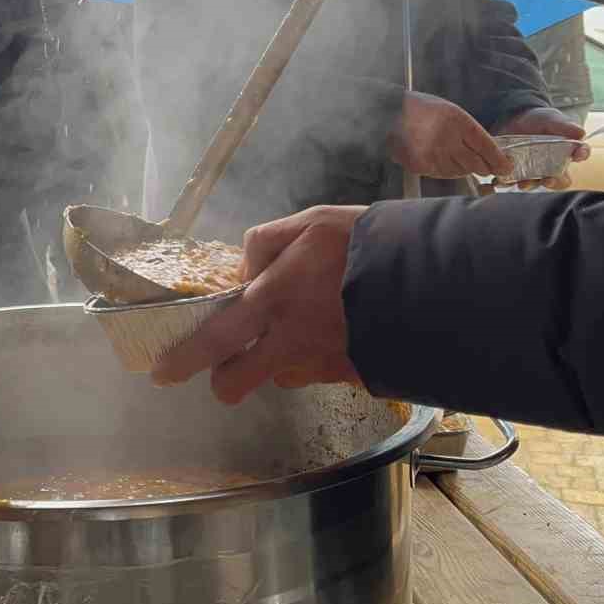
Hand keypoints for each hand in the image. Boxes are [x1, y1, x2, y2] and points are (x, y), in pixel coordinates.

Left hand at [152, 207, 363, 402]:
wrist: (438, 281)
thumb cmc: (371, 243)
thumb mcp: (313, 222)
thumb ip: (267, 243)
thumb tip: (244, 270)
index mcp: (274, 298)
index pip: (214, 338)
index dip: (185, 359)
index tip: (165, 372)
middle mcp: (291, 341)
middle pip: (237, 381)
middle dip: (224, 381)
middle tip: (223, 374)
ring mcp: (322, 365)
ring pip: (281, 377)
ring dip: (281, 361)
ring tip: (308, 329)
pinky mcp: (352, 378)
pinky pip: (321, 373)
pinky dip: (323, 358)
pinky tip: (344, 331)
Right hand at [387, 91, 511, 178]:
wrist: (392, 112)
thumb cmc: (424, 110)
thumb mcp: (452, 113)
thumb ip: (469, 133)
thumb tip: (489, 152)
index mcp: (459, 122)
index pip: (486, 147)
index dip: (499, 160)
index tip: (507, 167)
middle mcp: (448, 140)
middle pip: (475, 164)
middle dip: (485, 168)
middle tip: (489, 168)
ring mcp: (434, 154)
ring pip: (459, 172)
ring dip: (463, 168)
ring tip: (457, 157)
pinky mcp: (421, 165)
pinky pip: (441, 174)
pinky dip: (445, 170)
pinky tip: (441, 160)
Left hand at [494, 106, 589, 189]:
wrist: (513, 121)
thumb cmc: (538, 120)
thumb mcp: (551, 119)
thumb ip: (565, 126)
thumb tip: (581, 134)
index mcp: (567, 150)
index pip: (580, 154)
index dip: (581, 155)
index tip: (577, 155)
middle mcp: (553, 165)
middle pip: (560, 180)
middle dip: (555, 182)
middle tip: (548, 180)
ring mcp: (534, 171)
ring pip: (535, 184)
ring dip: (529, 185)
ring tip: (522, 183)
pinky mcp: (516, 173)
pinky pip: (512, 181)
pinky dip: (507, 182)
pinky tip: (502, 179)